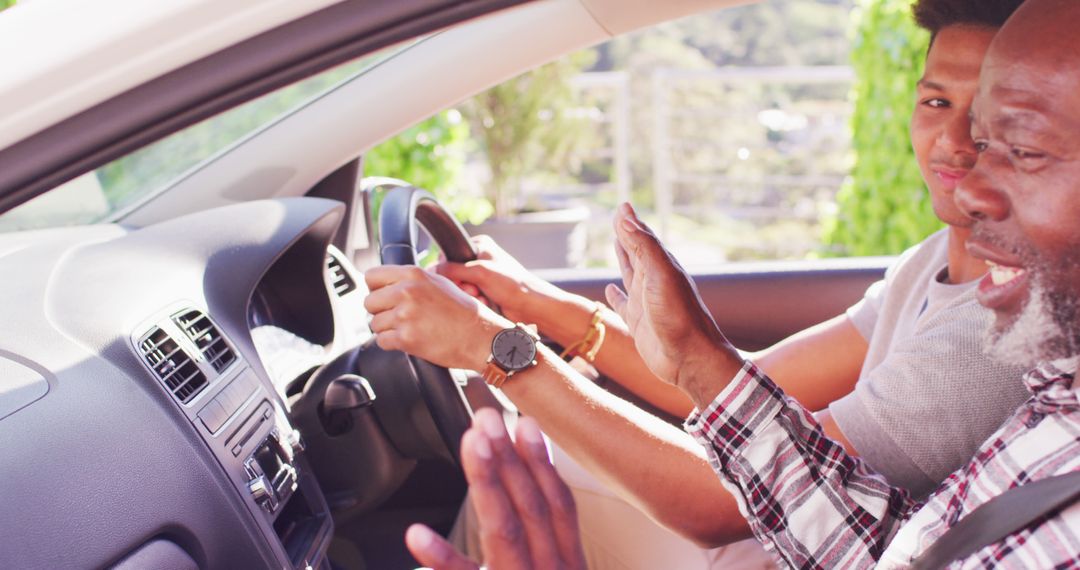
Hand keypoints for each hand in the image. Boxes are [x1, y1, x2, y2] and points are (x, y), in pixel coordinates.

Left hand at [364, 265, 510, 370]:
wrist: (480, 337)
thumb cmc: (465, 313)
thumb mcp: (440, 283)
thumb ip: (413, 281)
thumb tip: (389, 284)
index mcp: (414, 274)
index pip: (372, 276)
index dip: (376, 289)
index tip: (383, 297)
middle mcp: (407, 292)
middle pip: (369, 302)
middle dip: (380, 311)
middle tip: (397, 317)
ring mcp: (405, 315)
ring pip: (374, 324)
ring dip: (387, 329)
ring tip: (409, 329)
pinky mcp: (406, 338)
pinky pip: (382, 341)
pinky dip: (392, 343)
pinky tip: (410, 340)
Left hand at [405, 409, 586, 569]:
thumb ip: (547, 549)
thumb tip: (525, 497)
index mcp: (568, 565)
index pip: (559, 505)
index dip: (543, 463)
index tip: (525, 423)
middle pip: (531, 507)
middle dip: (510, 457)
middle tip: (488, 417)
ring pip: (505, 529)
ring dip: (488, 480)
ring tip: (473, 442)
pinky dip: (441, 557)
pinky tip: (418, 534)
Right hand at [434, 235, 566, 324]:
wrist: (531, 306)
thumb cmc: (512, 284)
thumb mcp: (479, 272)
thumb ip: (453, 269)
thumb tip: (431, 270)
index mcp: (479, 245)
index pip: (449, 256)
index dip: (450, 272)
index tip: (460, 281)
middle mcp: (480, 258)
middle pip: (453, 274)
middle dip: (462, 286)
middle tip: (474, 290)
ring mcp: (482, 276)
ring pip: (460, 288)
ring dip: (468, 296)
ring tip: (482, 298)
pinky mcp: (484, 291)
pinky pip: (468, 297)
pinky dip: (474, 302)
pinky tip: (485, 304)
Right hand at [604, 203, 742, 406]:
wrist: (690, 358)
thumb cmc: (679, 316)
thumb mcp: (661, 274)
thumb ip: (643, 245)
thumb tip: (625, 215)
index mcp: (661, 267)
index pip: (643, 238)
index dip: (630, 222)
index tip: (622, 206)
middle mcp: (654, 282)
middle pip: (638, 252)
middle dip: (628, 234)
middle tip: (619, 217)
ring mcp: (646, 303)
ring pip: (630, 274)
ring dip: (624, 257)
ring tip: (616, 242)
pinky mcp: (639, 324)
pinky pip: (623, 304)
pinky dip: (615, 295)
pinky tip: (610, 289)